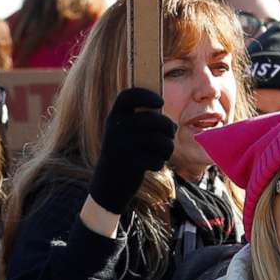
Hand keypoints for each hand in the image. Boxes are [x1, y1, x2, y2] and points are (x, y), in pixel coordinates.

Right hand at [86, 87, 178, 217]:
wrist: (108, 184)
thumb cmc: (124, 153)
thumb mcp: (126, 133)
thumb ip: (145, 124)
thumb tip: (172, 125)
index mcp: (114, 117)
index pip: (128, 96)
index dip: (146, 95)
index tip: (160, 102)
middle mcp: (116, 128)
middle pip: (155, 119)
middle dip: (168, 127)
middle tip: (170, 133)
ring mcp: (122, 145)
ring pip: (161, 140)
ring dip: (168, 148)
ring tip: (164, 152)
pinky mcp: (130, 164)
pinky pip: (158, 159)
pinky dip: (159, 163)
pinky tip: (152, 165)